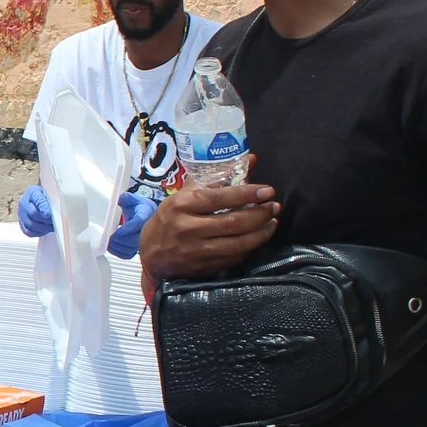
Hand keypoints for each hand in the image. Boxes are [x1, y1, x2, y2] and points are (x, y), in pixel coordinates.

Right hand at [15, 186, 54, 237]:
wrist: (42, 202)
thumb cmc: (49, 198)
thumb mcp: (52, 193)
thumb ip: (55, 198)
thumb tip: (59, 208)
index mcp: (32, 192)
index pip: (37, 199)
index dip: (44, 207)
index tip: (50, 213)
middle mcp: (24, 202)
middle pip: (32, 213)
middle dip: (45, 219)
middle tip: (55, 221)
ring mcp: (21, 214)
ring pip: (30, 224)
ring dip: (44, 228)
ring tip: (53, 227)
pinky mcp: (22, 225)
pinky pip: (29, 232)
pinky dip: (39, 232)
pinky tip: (46, 230)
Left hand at [107, 193, 156, 259]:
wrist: (148, 216)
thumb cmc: (140, 208)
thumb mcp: (133, 200)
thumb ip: (125, 198)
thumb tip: (119, 199)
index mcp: (145, 215)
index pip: (137, 223)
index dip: (127, 229)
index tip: (116, 231)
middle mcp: (146, 229)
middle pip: (134, 240)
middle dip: (119, 240)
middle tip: (109, 237)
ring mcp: (143, 241)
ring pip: (131, 249)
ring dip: (118, 247)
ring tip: (108, 243)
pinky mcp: (137, 248)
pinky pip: (128, 255)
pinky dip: (119, 253)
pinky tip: (113, 248)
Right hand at [137, 183, 279, 280]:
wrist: (152, 253)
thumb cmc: (171, 218)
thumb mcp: (185, 194)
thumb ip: (216, 178)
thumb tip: (251, 160)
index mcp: (182, 205)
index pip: (220, 197)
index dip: (248, 194)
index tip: (267, 191)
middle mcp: (188, 228)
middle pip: (234, 221)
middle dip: (260, 214)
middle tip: (275, 207)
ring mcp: (196, 250)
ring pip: (238, 243)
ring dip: (261, 233)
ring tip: (272, 223)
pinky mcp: (203, 266)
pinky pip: (234, 258)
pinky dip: (250, 248)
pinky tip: (257, 239)